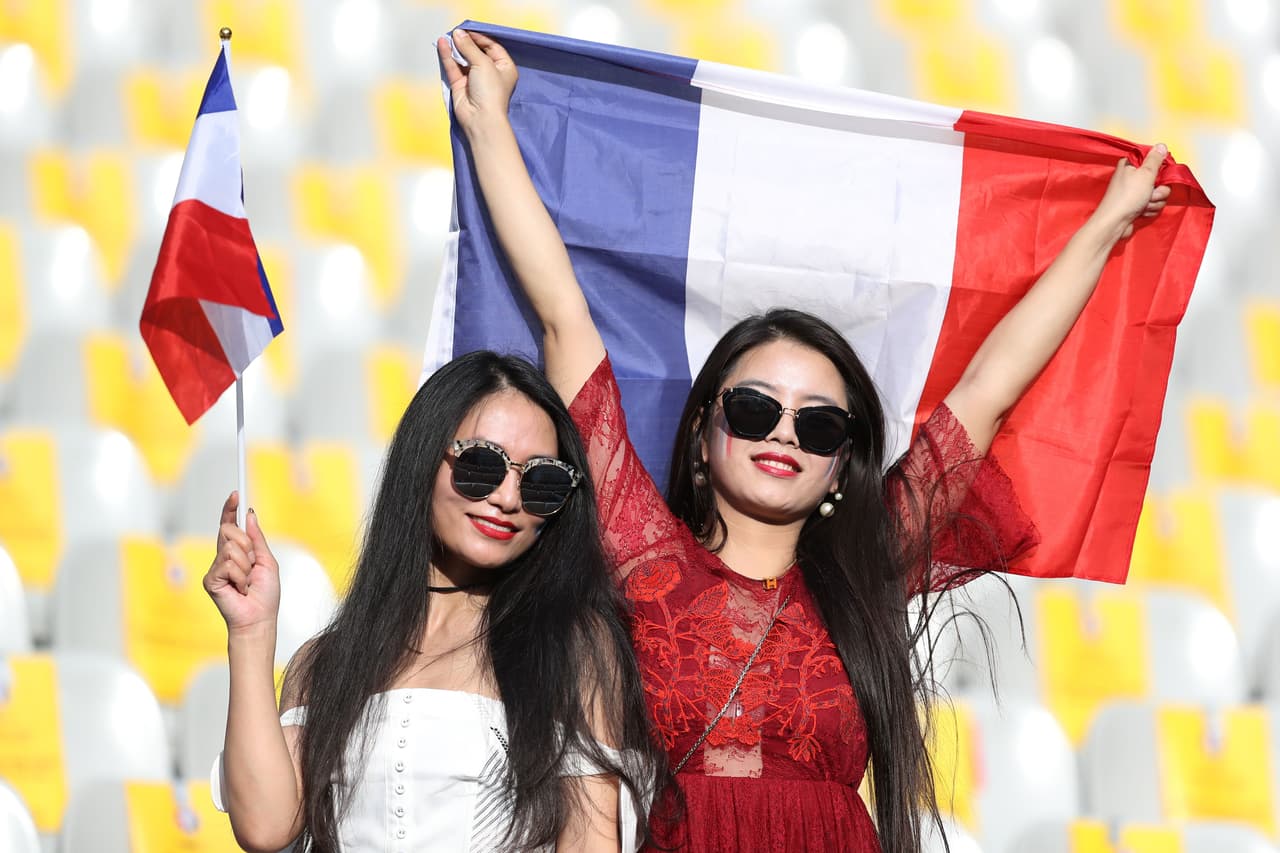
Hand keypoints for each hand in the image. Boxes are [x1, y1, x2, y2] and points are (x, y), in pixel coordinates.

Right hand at [204, 491, 280, 632]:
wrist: (259, 618)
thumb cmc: (265, 595)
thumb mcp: (267, 561)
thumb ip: (257, 538)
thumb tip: (250, 514)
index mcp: (236, 552)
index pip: (229, 526)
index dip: (230, 510)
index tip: (235, 494)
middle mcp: (223, 558)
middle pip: (229, 531)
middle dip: (247, 545)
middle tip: (252, 565)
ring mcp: (215, 568)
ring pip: (231, 548)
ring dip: (246, 565)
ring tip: (247, 582)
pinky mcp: (211, 579)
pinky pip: (228, 563)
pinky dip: (240, 576)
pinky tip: (240, 588)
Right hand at [437, 29, 517, 135]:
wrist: (481, 118)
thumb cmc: (491, 93)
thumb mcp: (484, 63)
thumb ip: (469, 47)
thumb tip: (458, 34)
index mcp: (504, 67)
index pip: (492, 46)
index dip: (480, 37)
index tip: (467, 29)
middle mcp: (490, 73)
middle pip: (476, 51)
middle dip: (466, 41)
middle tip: (456, 32)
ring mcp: (474, 79)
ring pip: (463, 59)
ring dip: (456, 48)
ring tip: (448, 36)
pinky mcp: (461, 85)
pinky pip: (453, 67)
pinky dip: (448, 56)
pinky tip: (443, 44)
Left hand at [1092, 144, 1172, 239]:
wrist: (1114, 223)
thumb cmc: (1127, 197)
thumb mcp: (1145, 173)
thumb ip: (1155, 159)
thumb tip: (1161, 145)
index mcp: (1131, 165)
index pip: (1153, 160)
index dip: (1161, 168)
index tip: (1160, 175)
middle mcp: (1132, 177)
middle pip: (1159, 179)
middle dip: (1159, 190)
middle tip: (1150, 194)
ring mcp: (1135, 192)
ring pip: (1158, 193)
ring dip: (1154, 201)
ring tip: (1143, 205)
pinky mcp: (1137, 205)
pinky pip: (1153, 204)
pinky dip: (1150, 209)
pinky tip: (1141, 212)